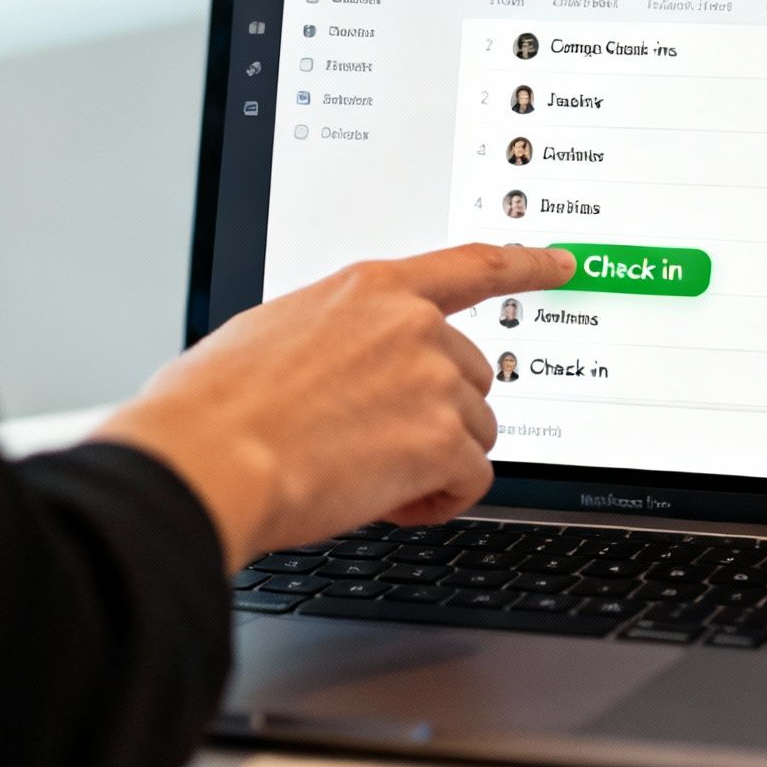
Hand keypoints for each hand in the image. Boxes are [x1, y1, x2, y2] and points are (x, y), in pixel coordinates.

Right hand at [93, 244, 575, 566]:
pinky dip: (438, 501)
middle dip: (435, 418)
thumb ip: (339, 335)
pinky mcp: (441, 439)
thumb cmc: (214, 407)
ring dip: (434, 462)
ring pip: (475, 433)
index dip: (526, 264)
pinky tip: (390, 503)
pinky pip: (472, 480)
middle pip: (472, 378)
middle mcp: (414, 326)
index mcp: (371, 289)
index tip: (561, 263)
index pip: (470, 266)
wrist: (206, 458)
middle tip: (371, 446)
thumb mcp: (275, 332)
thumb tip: (351, 366)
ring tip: (365, 475)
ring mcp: (433, 380)